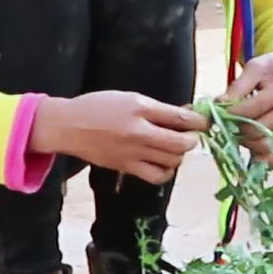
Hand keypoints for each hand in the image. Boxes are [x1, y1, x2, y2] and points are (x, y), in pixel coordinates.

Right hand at [28, 90, 208, 184]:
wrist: (68, 126)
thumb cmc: (98, 106)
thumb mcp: (130, 98)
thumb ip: (157, 109)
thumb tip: (186, 115)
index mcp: (140, 109)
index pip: (180, 119)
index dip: (199, 122)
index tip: (205, 122)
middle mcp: (139, 133)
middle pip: (181, 144)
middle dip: (192, 140)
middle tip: (191, 135)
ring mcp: (133, 153)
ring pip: (172, 161)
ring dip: (180, 154)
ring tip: (175, 147)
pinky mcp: (127, 168)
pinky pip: (156, 176)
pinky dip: (167, 171)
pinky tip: (164, 162)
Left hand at [219, 43, 272, 164]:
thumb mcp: (256, 66)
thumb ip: (238, 86)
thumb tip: (218, 105)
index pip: (252, 109)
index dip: (232, 113)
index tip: (221, 111)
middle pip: (259, 131)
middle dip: (239, 129)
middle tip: (230, 121)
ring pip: (267, 146)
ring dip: (248, 142)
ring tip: (241, 130)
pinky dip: (270, 158)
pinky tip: (257, 152)